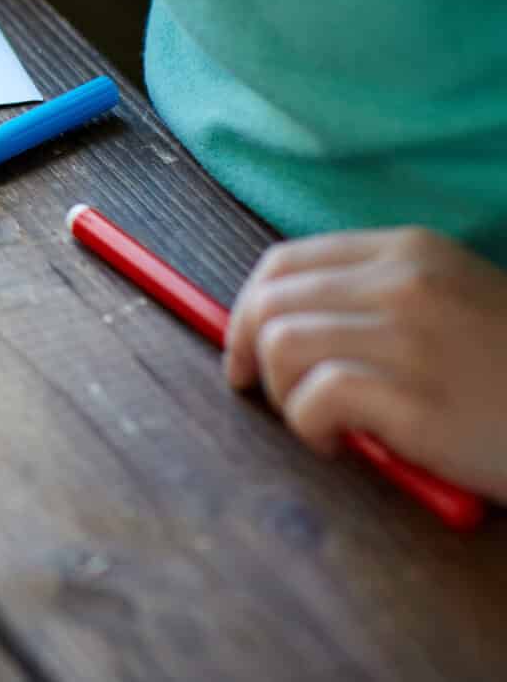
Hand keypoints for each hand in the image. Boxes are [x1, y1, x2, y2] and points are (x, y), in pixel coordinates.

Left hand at [225, 227, 506, 500]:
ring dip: (284, 393)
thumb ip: (377, 299)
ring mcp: (411, 338)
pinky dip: (309, 427)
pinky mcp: (415, 398)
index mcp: (409, 252)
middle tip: (270, 394)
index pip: (284, 262)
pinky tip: (340, 445)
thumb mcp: (454, 303)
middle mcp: (405, 283)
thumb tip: (278, 323)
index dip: (248, 308)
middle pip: (270, 302)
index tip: (243, 350)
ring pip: (281, 346)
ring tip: (322, 423)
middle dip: (250, 352)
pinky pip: (314, 399)